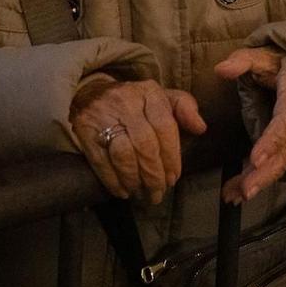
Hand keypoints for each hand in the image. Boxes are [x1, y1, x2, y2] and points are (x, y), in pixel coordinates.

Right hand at [69, 78, 206, 204]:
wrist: (90, 92)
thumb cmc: (134, 101)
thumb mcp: (161, 97)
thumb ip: (184, 108)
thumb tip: (201, 128)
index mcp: (149, 93)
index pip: (165, 126)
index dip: (172, 156)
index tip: (174, 177)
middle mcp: (126, 102)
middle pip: (145, 144)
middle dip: (154, 174)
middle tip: (158, 193)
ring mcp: (103, 115)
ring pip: (124, 154)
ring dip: (135, 179)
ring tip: (142, 194)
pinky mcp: (85, 130)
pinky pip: (101, 160)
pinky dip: (113, 179)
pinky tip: (123, 191)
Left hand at [214, 47, 285, 203]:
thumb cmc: (278, 62)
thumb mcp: (262, 55)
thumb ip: (242, 60)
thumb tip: (221, 69)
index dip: (273, 139)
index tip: (255, 159)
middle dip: (268, 171)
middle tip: (246, 191)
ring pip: (285, 160)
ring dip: (261, 180)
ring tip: (235, 196)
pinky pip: (279, 162)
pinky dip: (259, 178)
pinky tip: (236, 191)